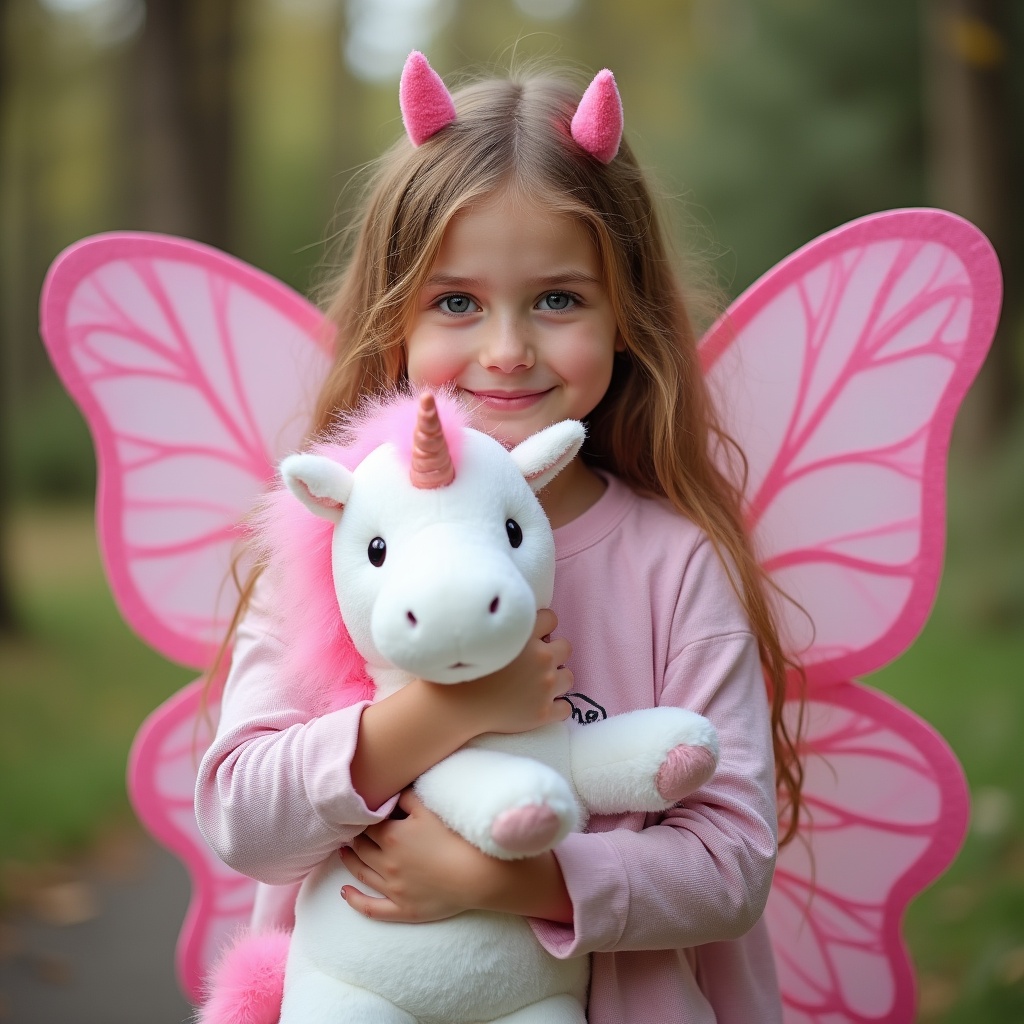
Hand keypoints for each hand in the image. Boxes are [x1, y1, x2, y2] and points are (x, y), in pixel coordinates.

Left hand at [339, 790, 573, 924]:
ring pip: (361, 874)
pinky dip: (354, 901)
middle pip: (362, 848)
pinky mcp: (402, 909)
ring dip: (350, 862)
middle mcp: (386, 863)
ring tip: (343, 852)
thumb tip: (394, 791)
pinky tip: (345, 893)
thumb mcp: (430, 810)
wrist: (477, 876)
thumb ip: (408, 798)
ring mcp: (392, 889)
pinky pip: (371, 908)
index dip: (361, 818)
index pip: (367, 825)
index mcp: (392, 836)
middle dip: (354, 838)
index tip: (358, 813)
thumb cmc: (456, 839)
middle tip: (349, 831)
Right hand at [435, 608, 572, 736]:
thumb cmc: (459, 667)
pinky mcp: (543, 712)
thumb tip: (513, 618)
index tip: (532, 636)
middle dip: (553, 652)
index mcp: (526, 634)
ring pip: (568, 677)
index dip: (542, 627)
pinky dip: (556, 707)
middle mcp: (541, 657)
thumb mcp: (480, 632)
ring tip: (537, 684)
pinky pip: (565, 708)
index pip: (551, 618)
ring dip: (556, 679)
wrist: (454, 706)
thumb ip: (501, 621)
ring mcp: (545, 686)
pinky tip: (541, 705)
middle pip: (565, 647)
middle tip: (534, 662)